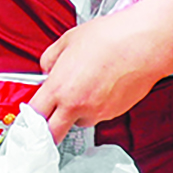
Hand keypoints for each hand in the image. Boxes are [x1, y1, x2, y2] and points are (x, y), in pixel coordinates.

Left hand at [31, 8, 168, 142]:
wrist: (144, 44)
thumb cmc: (109, 38)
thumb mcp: (68, 39)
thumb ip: (50, 58)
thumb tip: (47, 70)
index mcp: (59, 88)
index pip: (35, 116)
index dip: (29, 120)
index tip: (29, 119)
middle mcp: (77, 105)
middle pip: (53, 134)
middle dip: (47, 132)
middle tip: (47, 123)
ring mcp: (98, 112)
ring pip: (79, 122)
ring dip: (77, 112)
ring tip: (88, 84)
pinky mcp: (115, 113)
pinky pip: (99, 114)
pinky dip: (97, 105)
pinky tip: (104, 84)